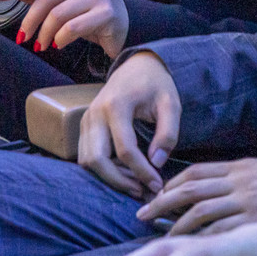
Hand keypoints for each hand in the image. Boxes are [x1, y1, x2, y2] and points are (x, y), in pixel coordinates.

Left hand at [0, 0, 130, 56]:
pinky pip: (72, 28)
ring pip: (58, 14)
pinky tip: (59, 44)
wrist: (124, 27)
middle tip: (22, 37)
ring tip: (42, 44)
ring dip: (44, 33)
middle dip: (30, 19)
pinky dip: (60, 39)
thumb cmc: (90, 13)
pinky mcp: (107, 13)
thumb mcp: (66, 0)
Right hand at [79, 51, 179, 198]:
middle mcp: (95, 114)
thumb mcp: (171, 104)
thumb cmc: (156, 84)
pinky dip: (103, 169)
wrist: (137, 65)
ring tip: (136, 183)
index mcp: (116, 106)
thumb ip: (168, 133)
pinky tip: (125, 172)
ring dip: (109, 177)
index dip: (141, 172)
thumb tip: (156, 163)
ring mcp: (86, 120)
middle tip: (142, 190)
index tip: (157, 184)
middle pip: (96, 160)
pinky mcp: (85, 126)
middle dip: (118, 181)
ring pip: (87, 161)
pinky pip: (87, 156)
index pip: (125, 150)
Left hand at [137, 157, 256, 235]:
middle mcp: (238, 182)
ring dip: (177, 225)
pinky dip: (202, 240)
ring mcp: (247, 202)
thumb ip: (235, 177)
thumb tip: (207, 189)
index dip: (170, 184)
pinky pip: (222, 231)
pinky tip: (189, 251)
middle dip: (162, 202)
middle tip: (142, 215)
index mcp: (238, 167)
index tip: (154, 195)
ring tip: (162, 240)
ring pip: (201, 211)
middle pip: (190, 189)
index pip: (195, 172)